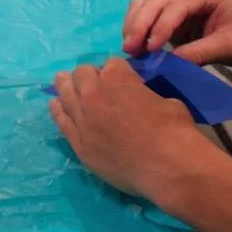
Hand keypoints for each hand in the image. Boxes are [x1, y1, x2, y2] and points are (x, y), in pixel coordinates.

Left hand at [49, 59, 209, 201]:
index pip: (111, 64)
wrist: (167, 167)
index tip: (123, 80)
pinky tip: (56, 105)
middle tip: (96, 84)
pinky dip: (58, 109)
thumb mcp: (167, 100)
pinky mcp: (79, 144)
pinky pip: (61, 121)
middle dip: (90, 75)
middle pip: (81, 74)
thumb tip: (140, 99)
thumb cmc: (174, 131)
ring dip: (67, 86)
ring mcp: (83, 120)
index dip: (118, 71)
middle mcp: (93, 94)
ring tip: (64, 83)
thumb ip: (145, 94)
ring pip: (65, 93)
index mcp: (117, 77)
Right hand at [121, 0, 231, 67]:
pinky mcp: (172, 7)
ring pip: (147, 3)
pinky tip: (136, 43)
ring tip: (130, 48)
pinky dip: (139, 25)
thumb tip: (167, 63)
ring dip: (135, 24)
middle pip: (156, 1)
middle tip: (130, 50)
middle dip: (141, 25)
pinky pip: (149, 10)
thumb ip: (199, 53)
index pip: (177, 6)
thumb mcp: (228, 47)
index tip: (151, 50)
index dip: (161, 27)